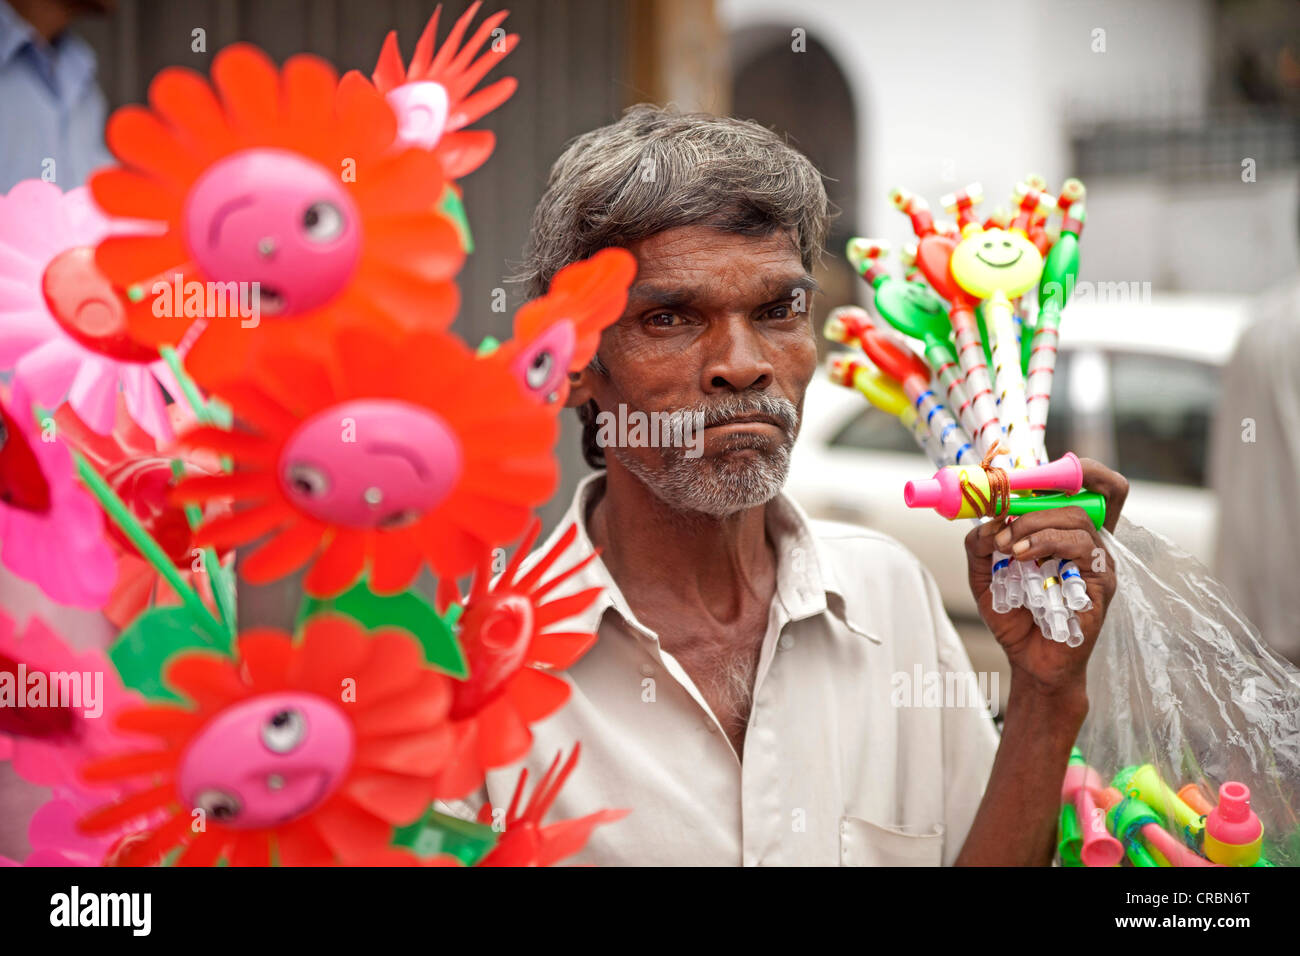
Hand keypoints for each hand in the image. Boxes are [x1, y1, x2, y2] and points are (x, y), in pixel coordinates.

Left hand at [964, 459, 1128, 695]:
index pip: (1094, 487)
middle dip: (1035, 501)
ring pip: (1077, 519)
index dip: (1078, 469)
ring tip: (1008, 546)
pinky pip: (1082, 549)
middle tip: (1003, 520)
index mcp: (1068, 534)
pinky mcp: (1102, 584)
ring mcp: (1099, 563)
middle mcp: (1089, 543)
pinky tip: (1022, 557)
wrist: (1029, 662)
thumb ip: (979, 545)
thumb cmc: (1016, 617)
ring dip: (1035, 524)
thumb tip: (984, 521)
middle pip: (1082, 495)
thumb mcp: (984, 575)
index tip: (1033, 473)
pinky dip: (1047, 544)